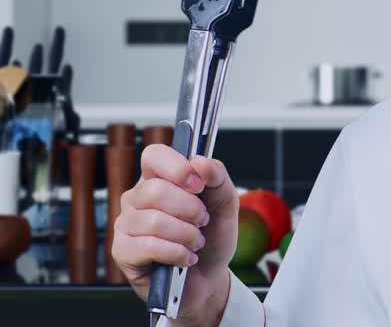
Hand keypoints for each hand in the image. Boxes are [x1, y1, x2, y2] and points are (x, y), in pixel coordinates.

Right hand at [111, 144, 238, 325]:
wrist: (208, 277)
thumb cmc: (212, 237)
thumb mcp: (226, 205)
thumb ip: (218, 178)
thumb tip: (201, 162)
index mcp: (159, 179)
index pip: (154, 155)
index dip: (176, 167)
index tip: (199, 184)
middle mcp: (137, 198)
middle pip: (154, 189)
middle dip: (190, 209)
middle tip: (203, 221)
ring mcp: (126, 225)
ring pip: (154, 220)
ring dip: (187, 234)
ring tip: (196, 242)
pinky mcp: (122, 252)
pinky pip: (149, 246)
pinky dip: (177, 253)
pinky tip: (185, 258)